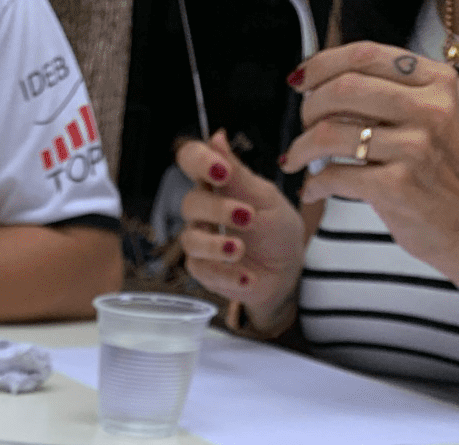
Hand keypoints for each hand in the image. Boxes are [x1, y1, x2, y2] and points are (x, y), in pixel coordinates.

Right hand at [177, 131, 305, 323]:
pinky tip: (246, 276)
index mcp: (218, 184)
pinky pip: (201, 269)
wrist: (286, 270)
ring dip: (217, 245)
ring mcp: (200, 240)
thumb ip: (239, 173)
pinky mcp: (202, 269)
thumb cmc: (277, 230)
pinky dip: (225, 273)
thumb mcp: (265, 198)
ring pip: (190, 239)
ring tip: (241, 250)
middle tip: (246, 216)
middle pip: (190, 203)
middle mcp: (204, 210)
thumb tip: (217, 136)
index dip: (199, 161)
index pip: (191, 160)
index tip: (221, 171)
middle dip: (217, 210)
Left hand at [282, 42, 458, 281]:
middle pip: (344, 88)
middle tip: (301, 126)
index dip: (323, 65)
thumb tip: (331, 88)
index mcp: (437, 82)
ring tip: (294, 160)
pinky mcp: (397, 187)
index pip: (368, 55)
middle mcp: (430, 108)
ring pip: (331, 132)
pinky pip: (334, 176)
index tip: (301, 81)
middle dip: (309, 108)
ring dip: (300, 147)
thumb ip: (395, 99)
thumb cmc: (443, 174)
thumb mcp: (434, 120)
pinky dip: (312, 185)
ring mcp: (414, 147)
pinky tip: (311, 192)